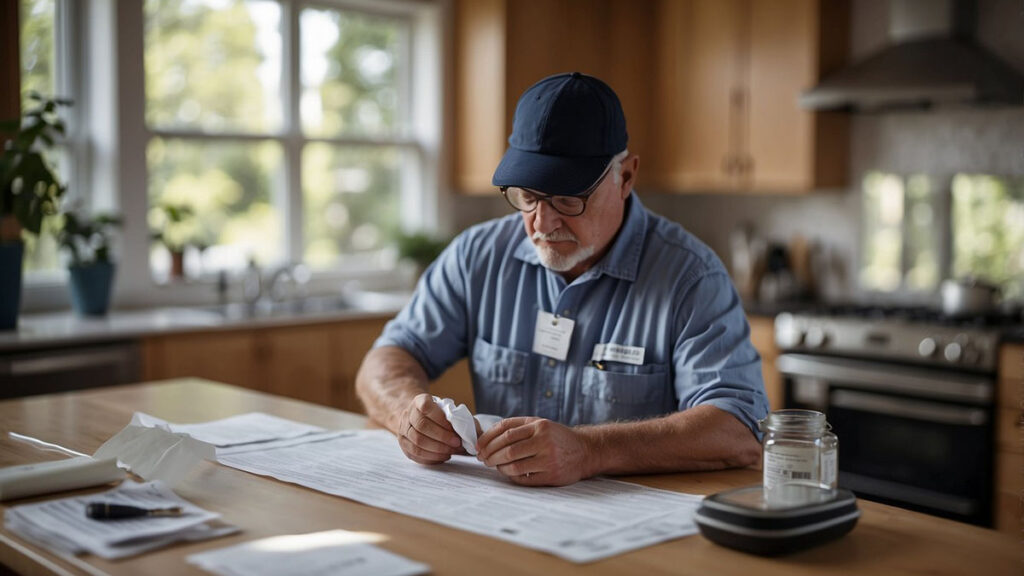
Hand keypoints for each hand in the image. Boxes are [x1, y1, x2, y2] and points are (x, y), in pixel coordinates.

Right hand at [396, 393, 462, 463]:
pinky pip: (415, 454)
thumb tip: (470, 434)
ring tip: (452, 451)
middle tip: (457, 443)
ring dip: (438, 449)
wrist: (418, 417)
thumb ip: (461, 419)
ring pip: (417, 442)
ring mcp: (403, 429)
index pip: (426, 406)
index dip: (440, 418)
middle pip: (422, 426)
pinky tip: (443, 456)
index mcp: (420, 401)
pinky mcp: (403, 444)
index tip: (454, 427)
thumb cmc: (438, 415)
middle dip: (442, 436)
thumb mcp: (449, 410)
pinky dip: (431, 457)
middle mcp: (408, 414)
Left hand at [476, 417, 592, 485]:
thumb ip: (517, 427)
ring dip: (499, 467)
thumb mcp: (541, 424)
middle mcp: (544, 441)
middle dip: (490, 455)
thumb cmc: (557, 437)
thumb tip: (487, 438)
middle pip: (507, 449)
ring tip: (495, 465)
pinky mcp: (551, 476)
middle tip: (483, 459)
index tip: (478, 446)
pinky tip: (508, 472)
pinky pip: (524, 478)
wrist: (586, 451)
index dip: (488, 439)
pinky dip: (511, 476)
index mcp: (539, 425)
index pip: (505, 431)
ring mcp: (548, 459)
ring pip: (514, 465)